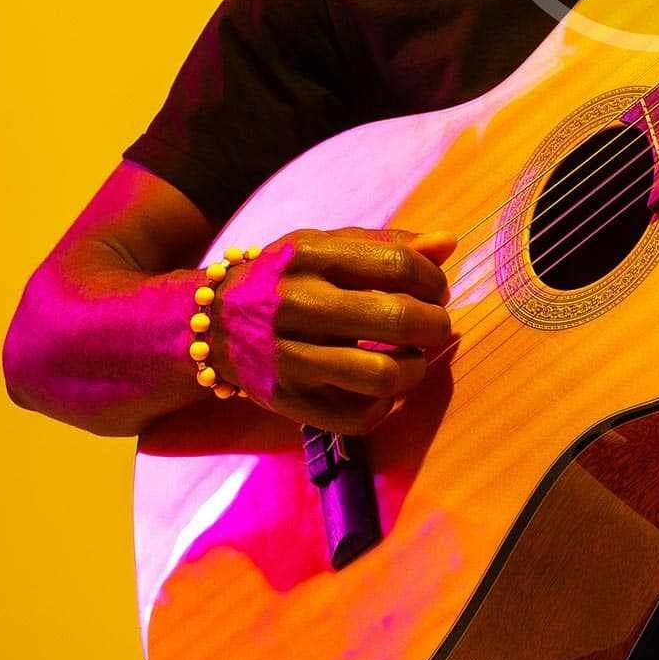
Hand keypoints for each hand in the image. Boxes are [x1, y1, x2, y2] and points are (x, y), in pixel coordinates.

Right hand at [206, 225, 455, 434]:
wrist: (210, 323)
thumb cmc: (288, 277)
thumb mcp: (327, 246)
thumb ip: (389, 244)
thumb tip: (448, 243)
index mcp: (309, 256)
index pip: (398, 266)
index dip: (433, 280)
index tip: (436, 289)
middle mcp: (295, 305)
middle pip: (397, 318)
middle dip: (435, 324)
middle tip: (435, 324)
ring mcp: (289, 358)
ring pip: (383, 375)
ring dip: (416, 368)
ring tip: (413, 357)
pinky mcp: (287, 402)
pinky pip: (359, 417)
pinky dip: (385, 405)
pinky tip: (383, 386)